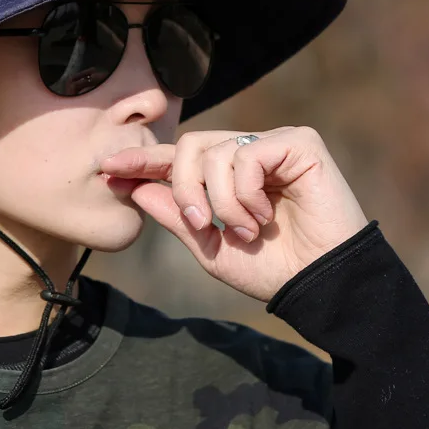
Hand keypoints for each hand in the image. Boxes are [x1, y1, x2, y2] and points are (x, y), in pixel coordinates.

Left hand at [99, 126, 368, 302]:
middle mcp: (246, 153)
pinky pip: (247, 155)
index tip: (107, 168)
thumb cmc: (272, 269)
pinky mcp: (298, 142)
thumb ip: (176, 215)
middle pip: (189, 146)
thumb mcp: (210, 247)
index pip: (177, 158)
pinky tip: (268, 214)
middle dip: (185, 188)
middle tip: (202, 225)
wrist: (320, 286)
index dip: (142, 161)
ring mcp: (272, 143)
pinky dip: (247, 193)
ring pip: (215, 152)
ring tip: (249, 230)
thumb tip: (137, 188)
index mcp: (225, 176)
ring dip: (223, 203)